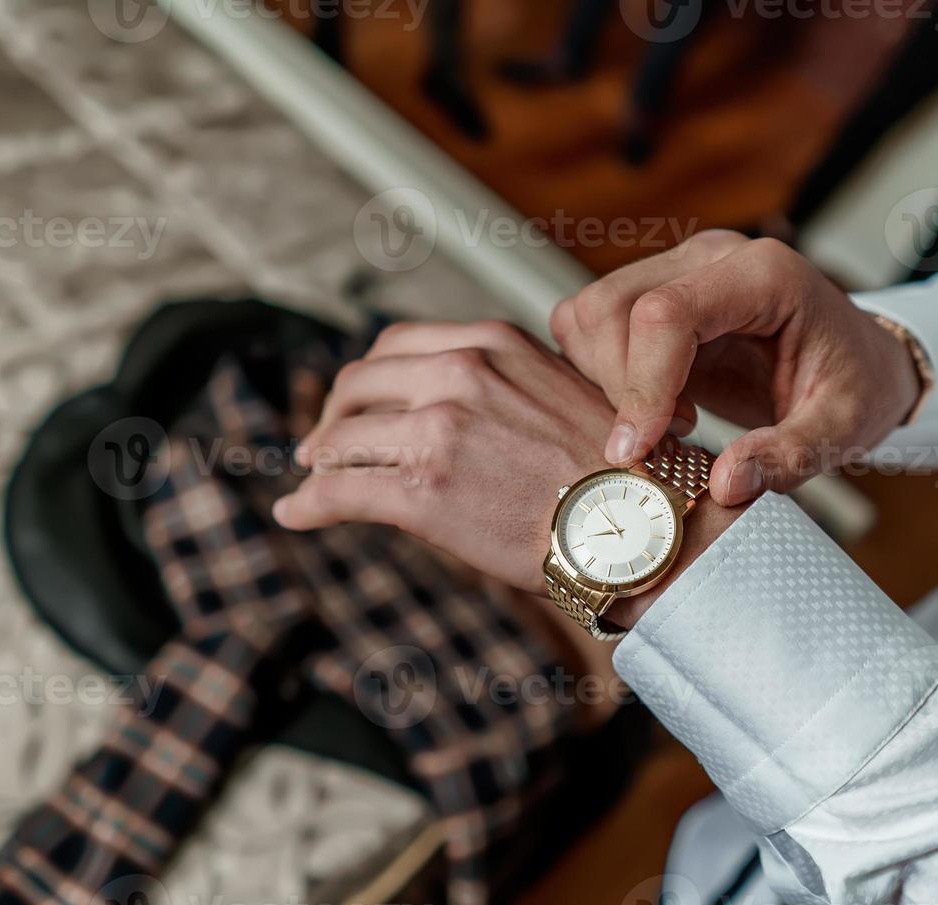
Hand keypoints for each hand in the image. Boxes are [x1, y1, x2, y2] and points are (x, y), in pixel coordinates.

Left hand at [272, 320, 737, 624]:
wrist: (642, 528)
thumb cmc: (615, 474)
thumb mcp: (561, 394)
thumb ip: (505, 384)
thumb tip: (460, 403)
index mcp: (492, 343)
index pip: (397, 345)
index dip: (367, 379)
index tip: (358, 405)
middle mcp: (459, 373)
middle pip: (358, 383)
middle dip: (334, 417)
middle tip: (322, 446)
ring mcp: (437, 430)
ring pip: (341, 438)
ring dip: (317, 462)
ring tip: (310, 482)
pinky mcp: (422, 490)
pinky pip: (339, 491)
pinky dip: (307, 505)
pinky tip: (295, 515)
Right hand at [550, 231, 924, 505]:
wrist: (857, 362)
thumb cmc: (855, 385)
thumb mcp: (844, 429)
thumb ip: (790, 456)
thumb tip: (725, 484)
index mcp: (763, 275)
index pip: (666, 314)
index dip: (641, 385)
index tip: (639, 450)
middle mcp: (711, 258)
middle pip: (612, 308)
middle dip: (619, 386)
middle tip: (667, 438)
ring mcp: (676, 269)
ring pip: (589, 313)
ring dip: (604, 378)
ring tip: (664, 419)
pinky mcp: (653, 292)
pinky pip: (589, 323)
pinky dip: (598, 370)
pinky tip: (649, 402)